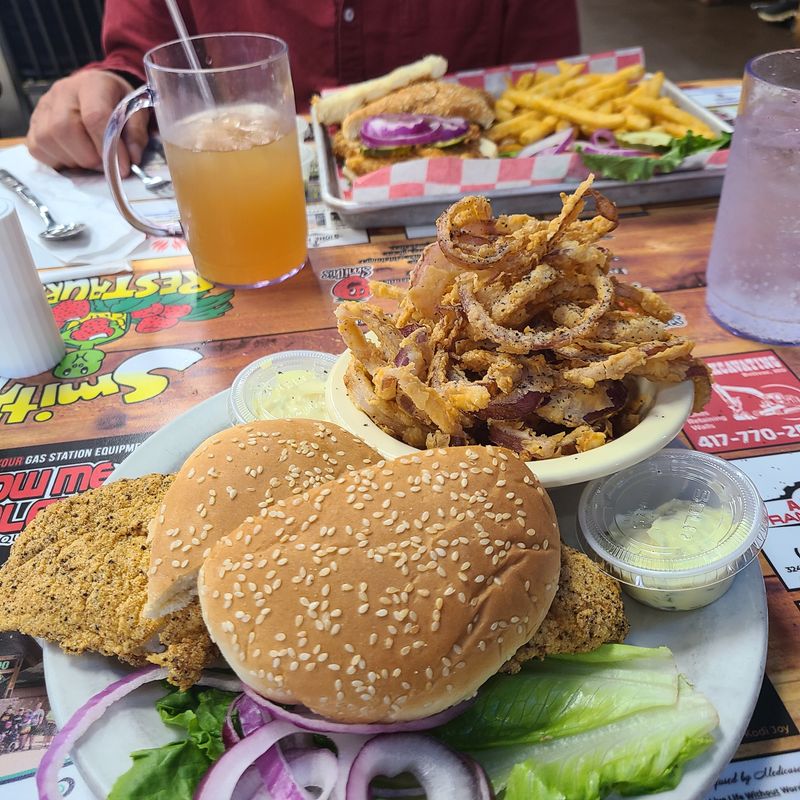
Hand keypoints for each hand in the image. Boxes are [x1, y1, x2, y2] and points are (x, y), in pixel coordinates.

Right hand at [27, 69, 148, 175]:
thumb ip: (136, 134)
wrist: (97, 91)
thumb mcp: (137, 112)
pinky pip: (38, 148)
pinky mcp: (34, 122)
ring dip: (74, 160)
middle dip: (90, 157)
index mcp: (92, 84)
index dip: (109, 148)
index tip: (123, 167)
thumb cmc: (118, 103)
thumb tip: (131, 158)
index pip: (94, 117)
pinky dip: (58, 160)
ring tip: (92, 159)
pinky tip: (75, 157)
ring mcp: (44, 106)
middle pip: (66, 129)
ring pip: (49, 140)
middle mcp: (62, 91)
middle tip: (106, 165)